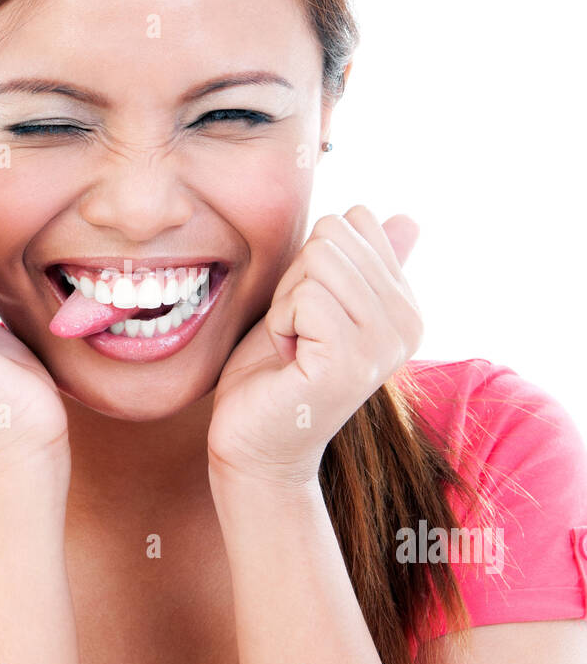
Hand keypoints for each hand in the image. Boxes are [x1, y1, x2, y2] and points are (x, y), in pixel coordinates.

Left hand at [207, 206, 421, 488]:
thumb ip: (362, 264)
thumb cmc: (277, 374)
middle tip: (297, 334)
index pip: (356, 221)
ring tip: (294, 348)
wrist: (255, 445)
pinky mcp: (351, 361)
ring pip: (318, 261)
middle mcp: (408, 323)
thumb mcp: (319, 303)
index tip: (311, 314)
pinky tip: (288, 362)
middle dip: (296, 280)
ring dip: (286, 303)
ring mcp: (384, 343)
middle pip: (333, 237)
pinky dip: (280, 324)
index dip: (312, 261)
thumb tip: (408, 218)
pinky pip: (304, 297)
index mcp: (406, 305)